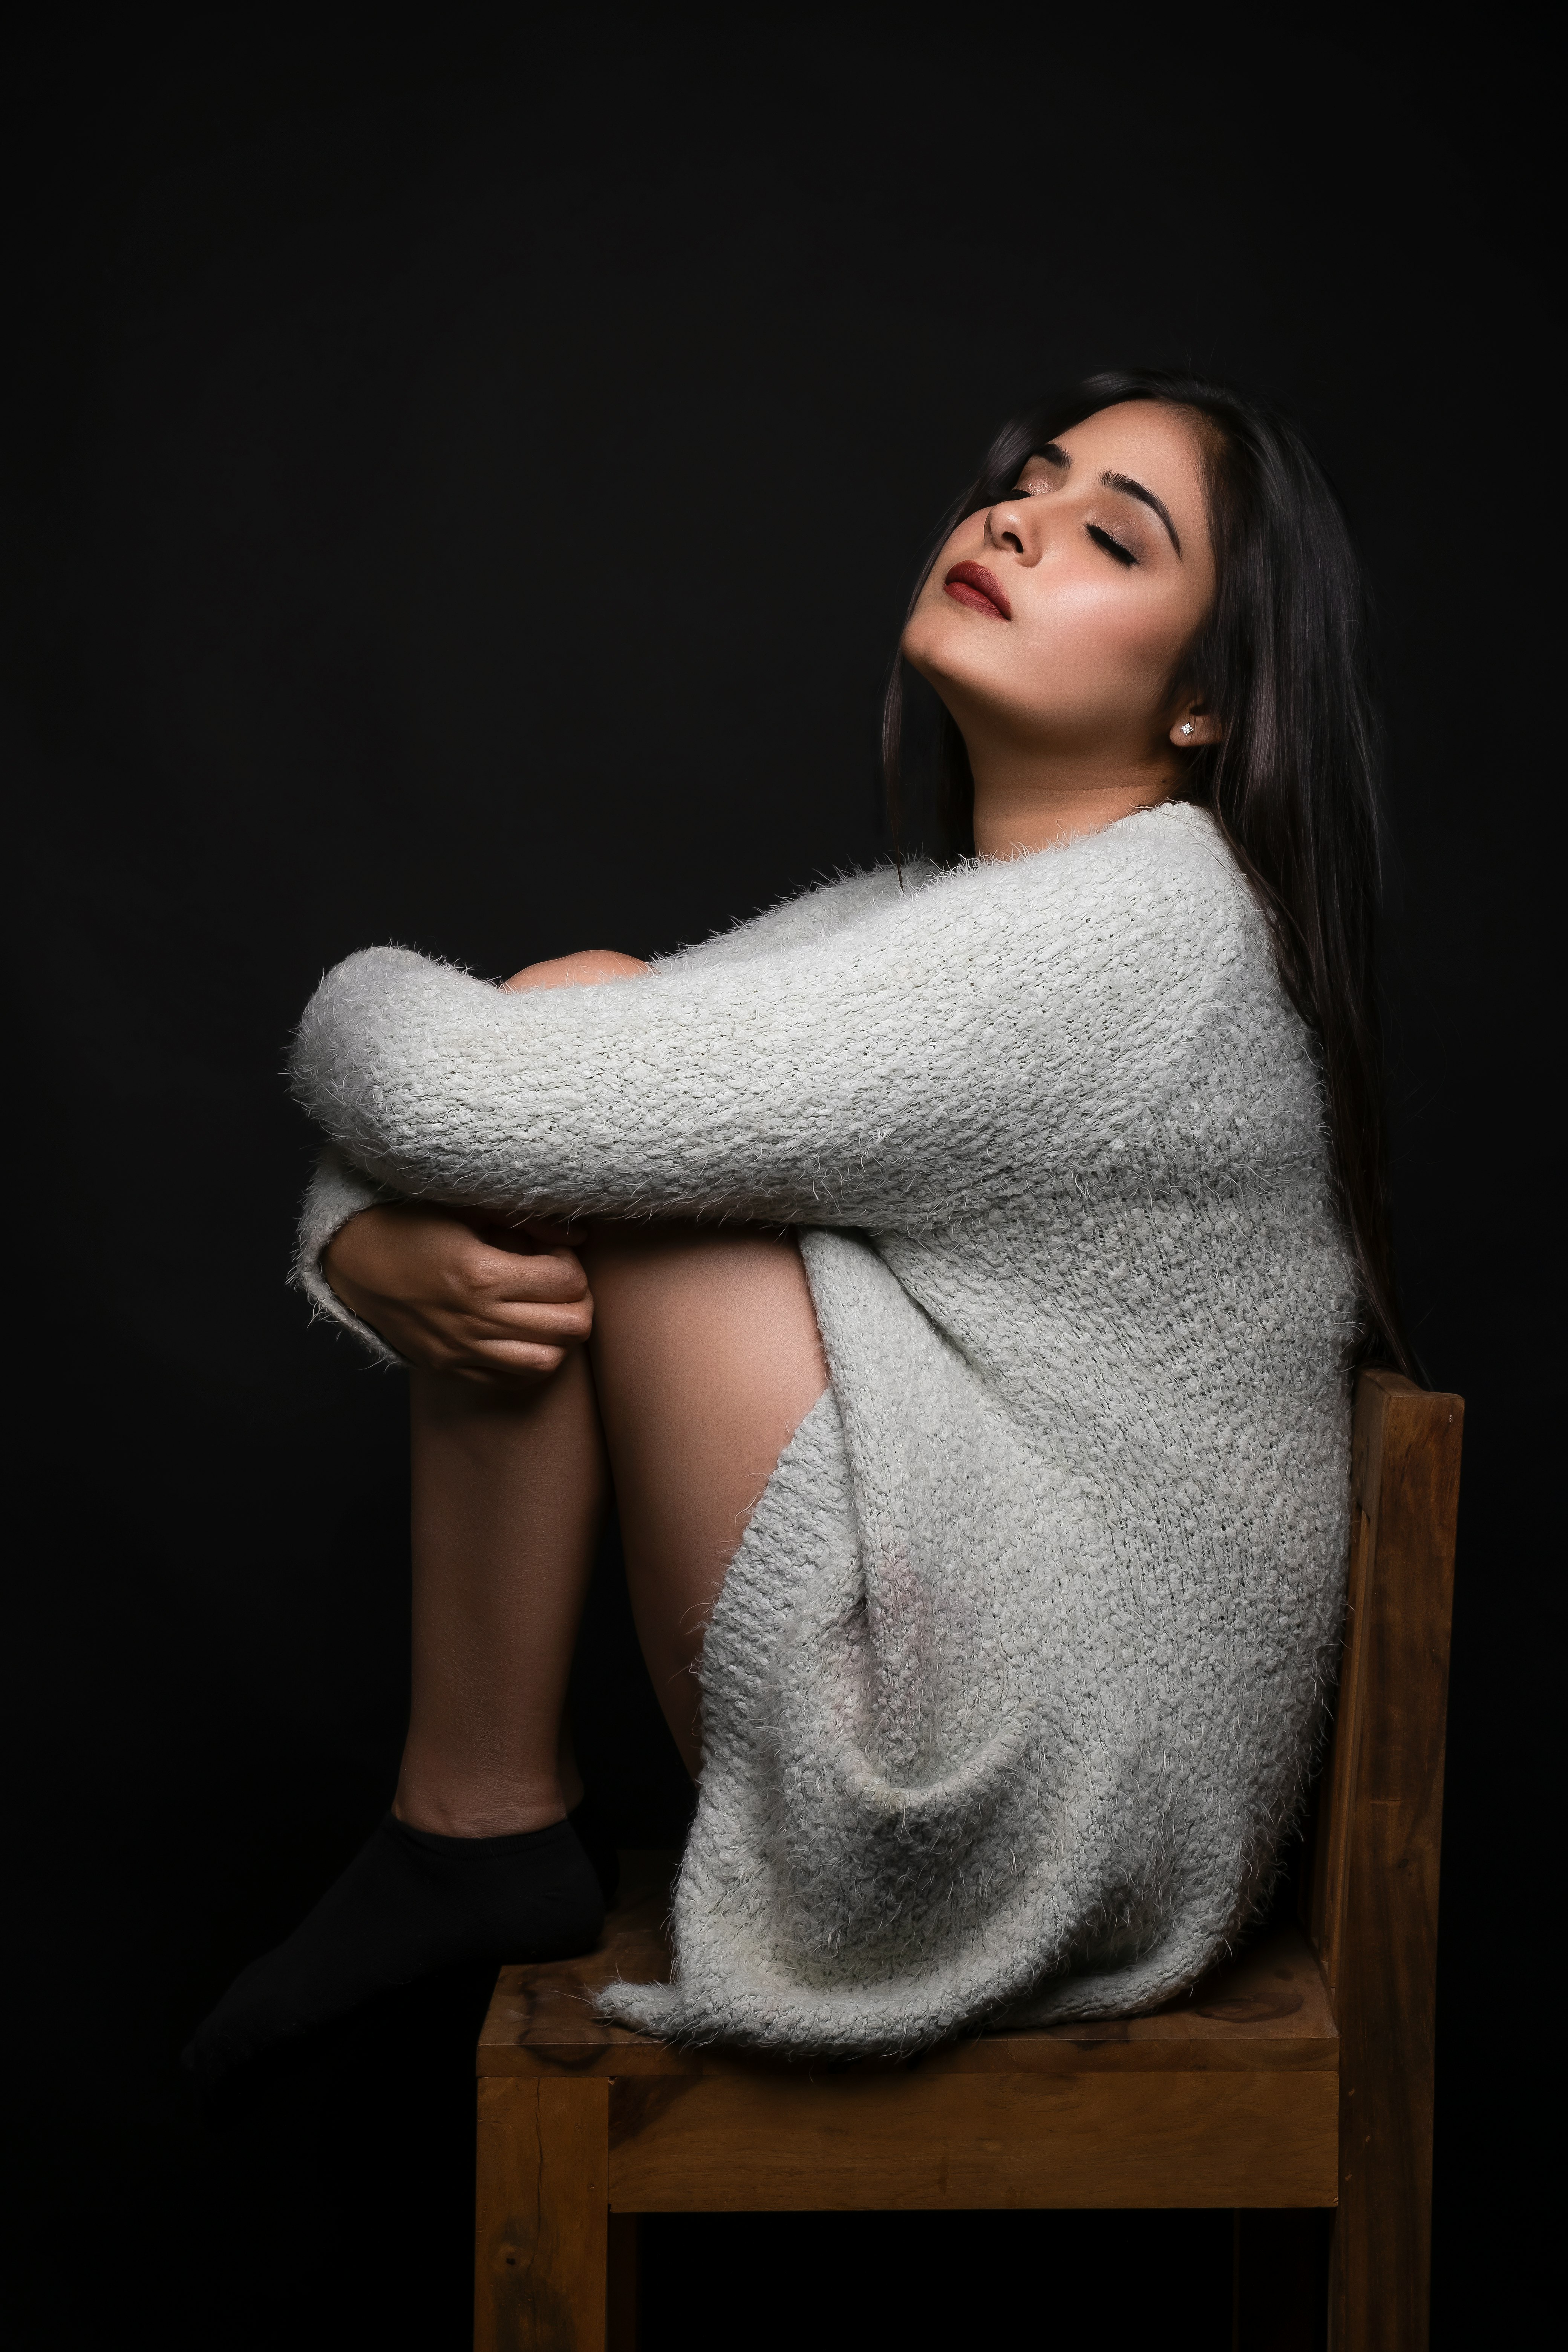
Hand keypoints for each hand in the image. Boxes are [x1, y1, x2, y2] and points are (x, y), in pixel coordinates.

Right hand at [322, 1201, 592, 1381]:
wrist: (352, 1259)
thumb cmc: (410, 1223)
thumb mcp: (465, 1206)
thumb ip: (523, 1219)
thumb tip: (579, 1236)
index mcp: (481, 1273)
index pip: (568, 1282)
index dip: (572, 1266)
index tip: (554, 1255)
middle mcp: (474, 1318)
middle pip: (569, 1327)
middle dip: (577, 1302)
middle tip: (559, 1284)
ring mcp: (461, 1349)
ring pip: (547, 1362)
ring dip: (558, 1337)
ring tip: (545, 1311)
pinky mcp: (449, 1367)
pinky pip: (511, 1381)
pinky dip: (530, 1362)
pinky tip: (523, 1335)